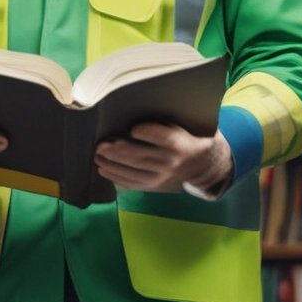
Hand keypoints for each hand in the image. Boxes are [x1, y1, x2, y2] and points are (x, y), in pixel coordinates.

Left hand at [94, 124, 233, 196]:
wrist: (203, 166)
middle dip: (118, 151)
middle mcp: (171, 162)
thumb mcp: (179, 127)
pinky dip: (116, 177)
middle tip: (101, 145)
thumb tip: (130, 114)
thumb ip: (160, 123)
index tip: (133, 128)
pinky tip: (103, 170)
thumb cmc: (185, 138)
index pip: (162, 137)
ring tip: (98, 156)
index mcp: (179, 143)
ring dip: (112, 164)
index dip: (147, 133)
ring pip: (134, 171)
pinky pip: (133, 184)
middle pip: (141, 156)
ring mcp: (162, 177)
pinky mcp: (155, 186)